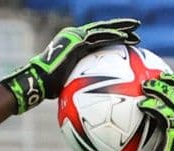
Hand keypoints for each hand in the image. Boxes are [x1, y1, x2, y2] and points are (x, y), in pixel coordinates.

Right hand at [0, 18, 140, 113]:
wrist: (37, 81)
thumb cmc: (47, 88)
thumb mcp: (66, 85)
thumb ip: (78, 84)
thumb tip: (87, 100)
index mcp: (72, 46)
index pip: (95, 39)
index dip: (110, 38)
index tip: (125, 40)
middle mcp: (73, 37)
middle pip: (101, 30)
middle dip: (119, 28)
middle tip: (135, 28)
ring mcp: (75, 37)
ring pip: (102, 30)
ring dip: (121, 28)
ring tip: (136, 27)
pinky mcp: (77, 40)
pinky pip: (99, 37)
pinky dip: (113, 36)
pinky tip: (127, 37)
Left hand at [141, 73, 173, 150]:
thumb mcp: (160, 144)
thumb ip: (157, 129)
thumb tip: (140, 121)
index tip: (168, 77)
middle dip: (173, 82)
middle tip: (158, 77)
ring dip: (160, 89)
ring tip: (146, 85)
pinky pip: (163, 112)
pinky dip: (152, 106)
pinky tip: (141, 104)